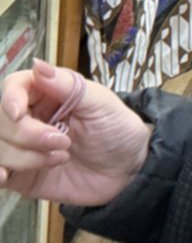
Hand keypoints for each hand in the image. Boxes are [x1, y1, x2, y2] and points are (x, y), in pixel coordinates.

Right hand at [0, 60, 152, 205]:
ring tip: (61, 158)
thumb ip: (67, 86)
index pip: (13, 87)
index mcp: (48, 93)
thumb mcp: (100, 103)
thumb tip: (37, 65)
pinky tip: (6, 176)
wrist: (128, 170)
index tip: (18, 113)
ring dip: (24, 157)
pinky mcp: (22, 176)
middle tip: (62, 142)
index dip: (10, 98)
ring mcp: (23, 147)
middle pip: (2, 119)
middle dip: (27, 134)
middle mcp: (30, 117)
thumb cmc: (117, 128)